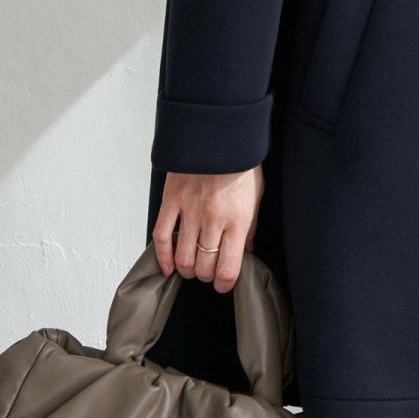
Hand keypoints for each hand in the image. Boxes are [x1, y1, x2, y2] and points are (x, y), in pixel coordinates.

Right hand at [152, 166, 263, 292]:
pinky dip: (163, 256)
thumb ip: (251, 227)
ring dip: (186, 269)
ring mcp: (190, 210)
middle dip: (206, 275)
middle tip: (208, 271)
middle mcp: (213, 219)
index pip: (228, 268)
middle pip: (203, 266)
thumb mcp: (257, 195)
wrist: (219, 134)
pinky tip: (169, 265)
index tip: (224, 284)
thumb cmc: (241, 163)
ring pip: (183, 257)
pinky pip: (161, 236)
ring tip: (191, 267)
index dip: (225, 283)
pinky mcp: (171, 201)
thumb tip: (247, 252)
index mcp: (238, 219)